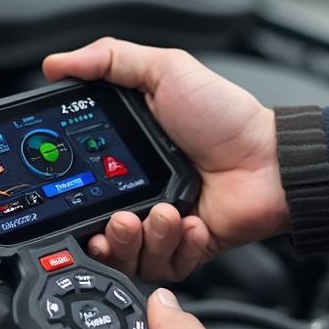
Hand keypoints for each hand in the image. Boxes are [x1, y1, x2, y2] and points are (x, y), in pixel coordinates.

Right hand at [43, 38, 288, 280]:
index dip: (68, 195)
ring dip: (141, 239)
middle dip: (107, 231)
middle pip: (99, 230)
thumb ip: (109, 60)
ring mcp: (161, 224)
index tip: (68, 195)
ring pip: (129, 256)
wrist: (272, 161)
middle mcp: (137, 192)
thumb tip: (57, 63)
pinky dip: (175, 248)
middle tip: (122, 216)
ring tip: (163, 215)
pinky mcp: (185, 249)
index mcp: (125, 155)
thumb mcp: (165, 71)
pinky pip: (164, 267)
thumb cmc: (225, 118)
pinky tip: (191, 224)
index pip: (79, 182)